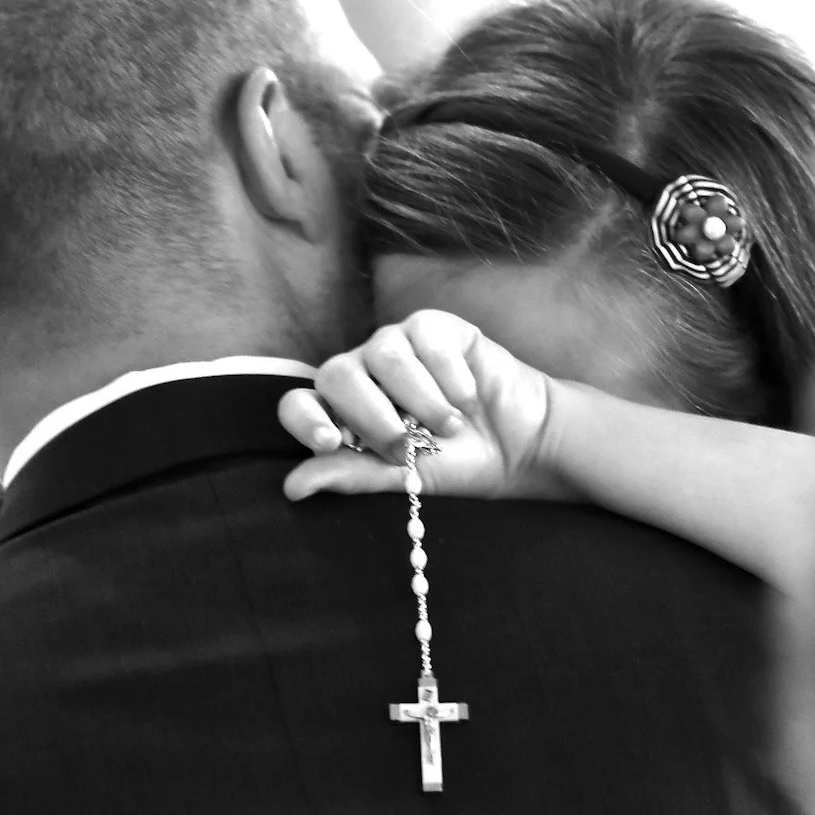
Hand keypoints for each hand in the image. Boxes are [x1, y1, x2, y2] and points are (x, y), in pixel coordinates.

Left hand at [280, 310, 562, 501]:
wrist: (522, 446)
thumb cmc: (459, 463)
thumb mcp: (404, 478)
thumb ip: (352, 475)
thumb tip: (292, 488)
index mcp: (344, 413)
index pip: (298, 404)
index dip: (305, 420)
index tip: (330, 442)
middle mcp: (363, 373)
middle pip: (336, 374)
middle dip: (372, 416)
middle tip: (407, 446)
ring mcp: (397, 345)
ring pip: (383, 353)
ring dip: (419, 398)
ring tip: (451, 426)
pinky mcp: (435, 327)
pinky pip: (425, 337)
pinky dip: (448, 375)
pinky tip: (468, 397)